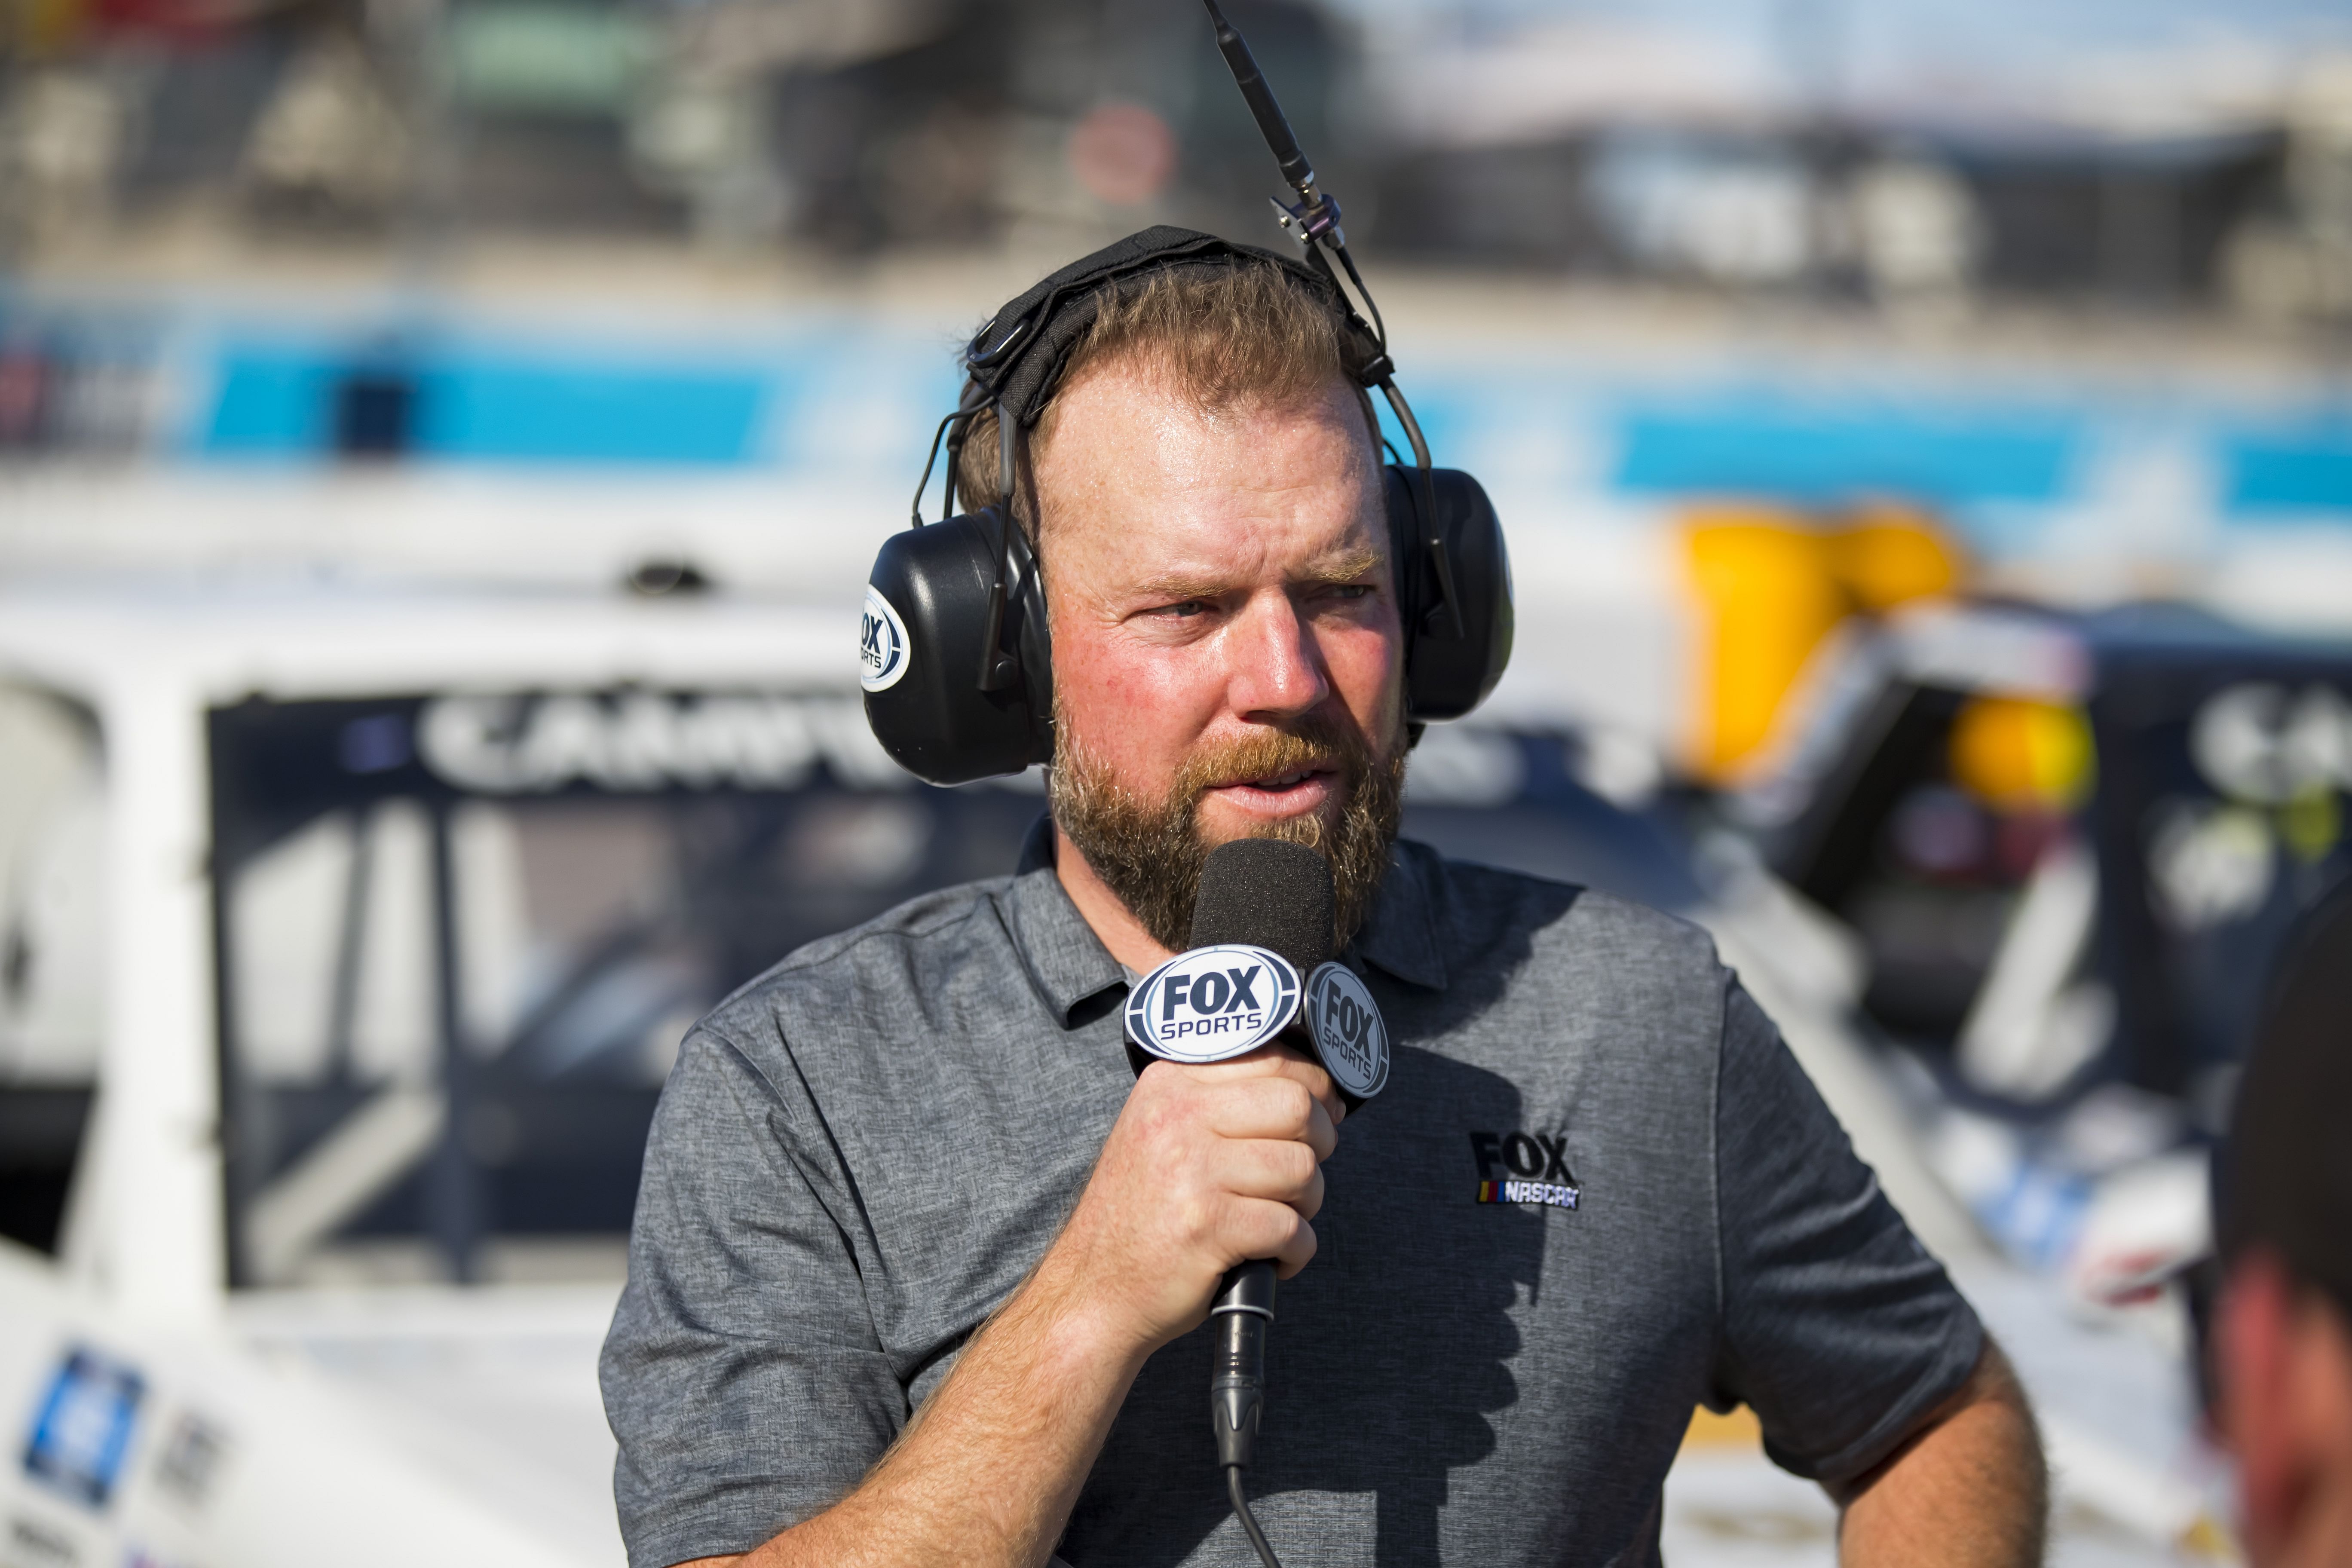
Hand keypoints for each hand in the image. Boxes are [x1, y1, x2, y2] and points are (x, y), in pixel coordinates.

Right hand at [1031, 1045, 1343, 1359]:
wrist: (1094, 1288)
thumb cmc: (1143, 1214)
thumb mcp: (1161, 1132)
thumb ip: (1221, 1101)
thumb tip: (1311, 1088)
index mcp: (1171, 1085)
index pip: (1274, 1059)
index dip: (1316, 1087)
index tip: (1324, 1112)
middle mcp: (1179, 1117)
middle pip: (1298, 1106)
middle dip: (1321, 1142)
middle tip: (1303, 1173)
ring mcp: (1192, 1171)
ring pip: (1302, 1168)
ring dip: (1308, 1202)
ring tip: (1280, 1219)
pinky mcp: (1208, 1227)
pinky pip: (1292, 1228)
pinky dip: (1296, 1251)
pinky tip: (1271, 1258)